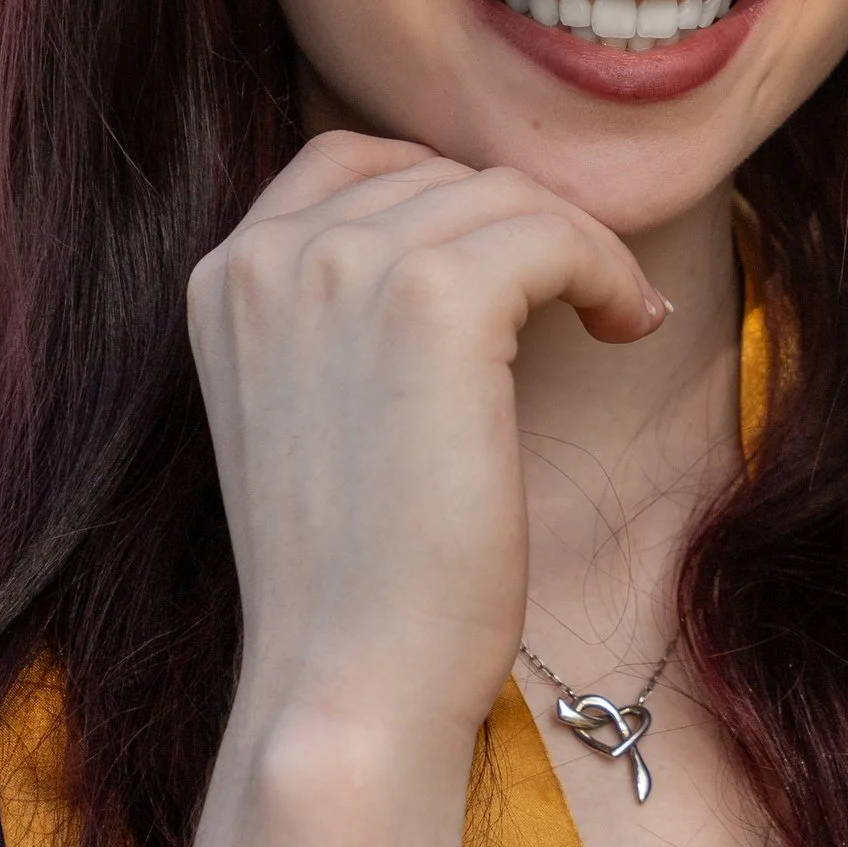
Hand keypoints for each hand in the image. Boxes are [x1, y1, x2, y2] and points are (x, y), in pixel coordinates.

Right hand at [175, 131, 664, 846]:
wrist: (346, 685)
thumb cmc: (354, 580)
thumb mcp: (321, 415)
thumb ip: (350, 316)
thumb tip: (479, 235)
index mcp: (221, 278)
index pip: (351, 161)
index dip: (448, 200)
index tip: (514, 272)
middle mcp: (265, 253)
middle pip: (437, 172)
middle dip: (521, 230)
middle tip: (582, 301)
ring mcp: (341, 266)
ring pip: (501, 195)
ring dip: (572, 251)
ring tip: (607, 320)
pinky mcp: (432, 296)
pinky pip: (551, 226)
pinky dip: (603, 268)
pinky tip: (626, 330)